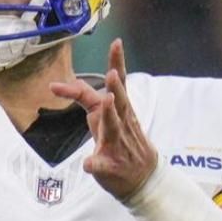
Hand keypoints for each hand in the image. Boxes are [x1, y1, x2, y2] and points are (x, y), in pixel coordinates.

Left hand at [51, 39, 157, 200]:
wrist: (144, 178)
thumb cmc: (125, 144)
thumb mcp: (109, 118)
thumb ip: (92, 101)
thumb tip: (77, 83)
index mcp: (119, 111)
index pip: (117, 84)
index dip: (116, 63)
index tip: (117, 42)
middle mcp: (120, 123)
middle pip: (119, 101)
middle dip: (116, 87)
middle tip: (114, 74)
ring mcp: (117, 144)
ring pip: (113, 127)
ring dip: (110, 114)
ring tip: (107, 101)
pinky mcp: (112, 165)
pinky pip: (102, 163)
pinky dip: (95, 163)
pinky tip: (88, 164)